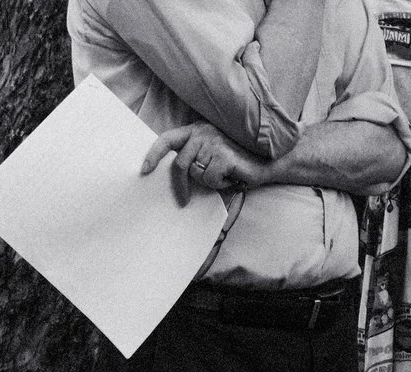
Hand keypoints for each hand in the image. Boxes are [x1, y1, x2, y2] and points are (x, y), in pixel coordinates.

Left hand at [142, 122, 264, 203]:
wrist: (266, 162)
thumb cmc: (235, 164)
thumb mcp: (210, 158)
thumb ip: (193, 161)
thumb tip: (169, 180)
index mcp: (196, 131)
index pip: (167, 139)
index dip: (153, 154)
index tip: (144, 170)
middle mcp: (203, 133)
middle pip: (179, 163)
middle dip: (180, 186)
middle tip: (183, 201)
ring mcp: (214, 141)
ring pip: (196, 173)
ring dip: (209, 182)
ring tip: (224, 176)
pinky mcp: (223, 154)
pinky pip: (210, 179)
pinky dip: (220, 184)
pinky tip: (232, 177)